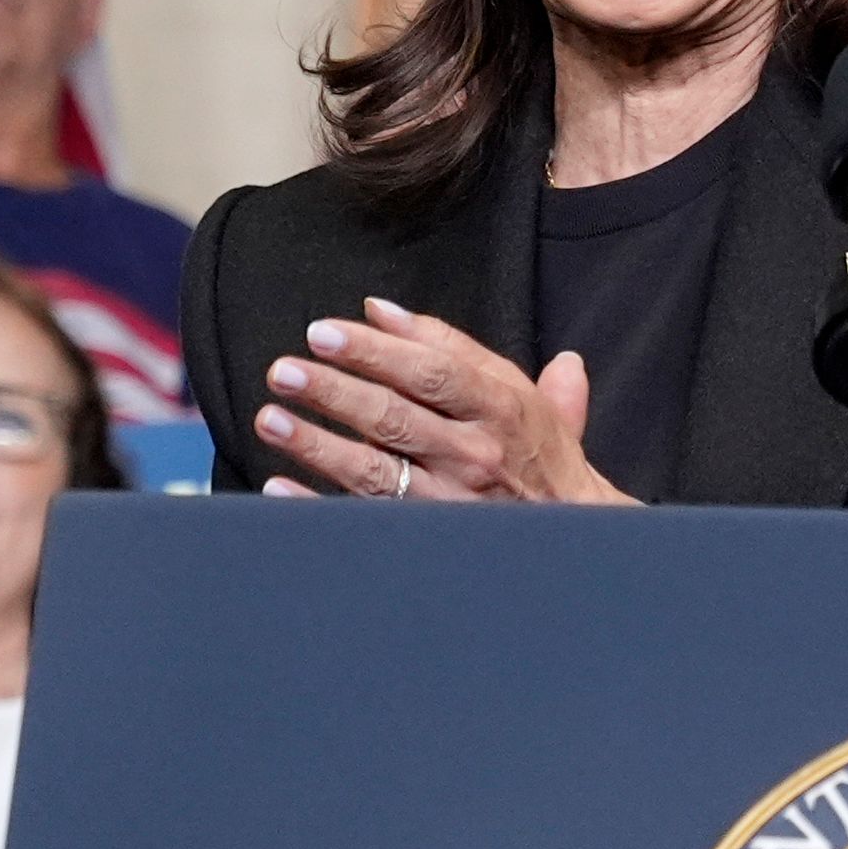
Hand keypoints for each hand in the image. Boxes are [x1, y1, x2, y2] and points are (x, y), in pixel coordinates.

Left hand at [255, 298, 636, 504]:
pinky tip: (281, 486)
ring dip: (317, 445)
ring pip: (374, 472)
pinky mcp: (430, 539)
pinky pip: (366, 520)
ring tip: (271, 419)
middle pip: (395, 419)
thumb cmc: (537, 449)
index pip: (430, 373)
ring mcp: (451, 502)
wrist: (576, 529)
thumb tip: (381, 309)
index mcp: (497, 408)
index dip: (374, 352)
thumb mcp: (512, 387)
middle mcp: (474, 455)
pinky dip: (320, 505)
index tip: (322, 333)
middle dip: (334, 392)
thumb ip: (450, 344)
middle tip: (284, 371)